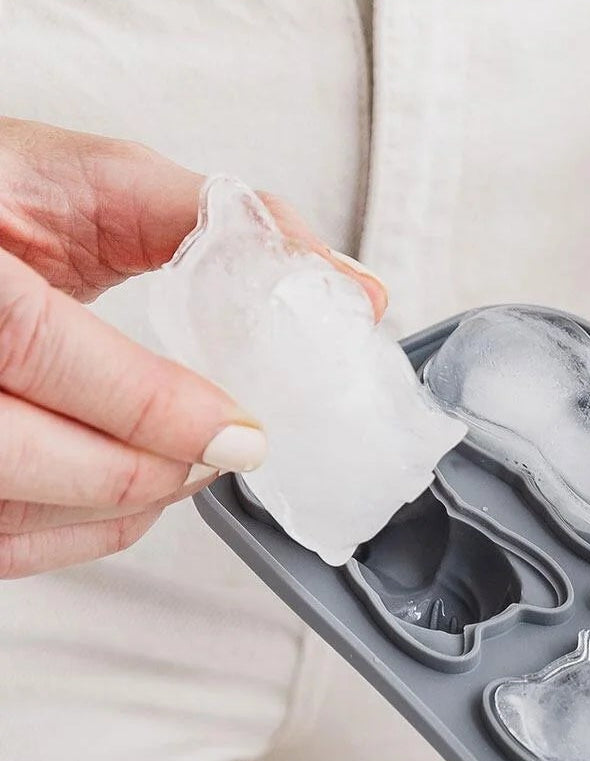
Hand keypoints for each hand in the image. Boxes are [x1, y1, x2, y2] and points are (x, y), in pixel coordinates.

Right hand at [0, 117, 387, 576]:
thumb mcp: (94, 182)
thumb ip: (221, 225)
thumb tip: (352, 291)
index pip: (32, 345)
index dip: (150, 406)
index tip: (243, 431)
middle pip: (24, 451)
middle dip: (152, 465)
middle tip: (227, 446)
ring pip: (18, 513)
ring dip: (128, 502)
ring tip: (189, 457)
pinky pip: (8, 544)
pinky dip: (93, 529)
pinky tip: (139, 485)